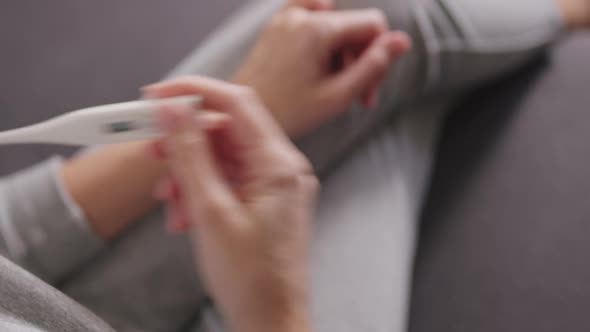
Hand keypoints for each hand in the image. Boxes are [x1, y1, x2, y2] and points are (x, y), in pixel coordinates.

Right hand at [144, 77, 317, 331]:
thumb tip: (171, 112)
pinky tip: (184, 217)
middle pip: (225, 131)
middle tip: (152, 151)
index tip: (155, 97)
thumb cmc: (251, 279)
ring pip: (222, 158)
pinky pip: (227, 182)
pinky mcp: (263, 202)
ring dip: (188, 173)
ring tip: (168, 200)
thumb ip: (190, 155)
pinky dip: (200, 192)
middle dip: (184, 142)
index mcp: (278, 164)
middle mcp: (281, 168)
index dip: (193, 93)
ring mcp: (273, 186)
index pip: (236, 103)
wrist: (270, 322)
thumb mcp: (210, 211)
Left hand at [234, 0, 410, 136]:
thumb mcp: (337, 96)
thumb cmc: (286, 111)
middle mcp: (301, 15)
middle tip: (356, 96)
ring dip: (342, 53)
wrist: (240, 116)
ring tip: (334, 87)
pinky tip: (322, 59)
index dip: (379, 55)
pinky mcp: (277, 26)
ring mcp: (285, 18)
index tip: (368, 87)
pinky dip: (323, 37)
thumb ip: (374, 67)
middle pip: (354, 25)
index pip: (373, 24)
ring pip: (335, 25)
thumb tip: (403, 40)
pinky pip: (311, 18)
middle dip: (361, 58)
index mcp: (318, 29)